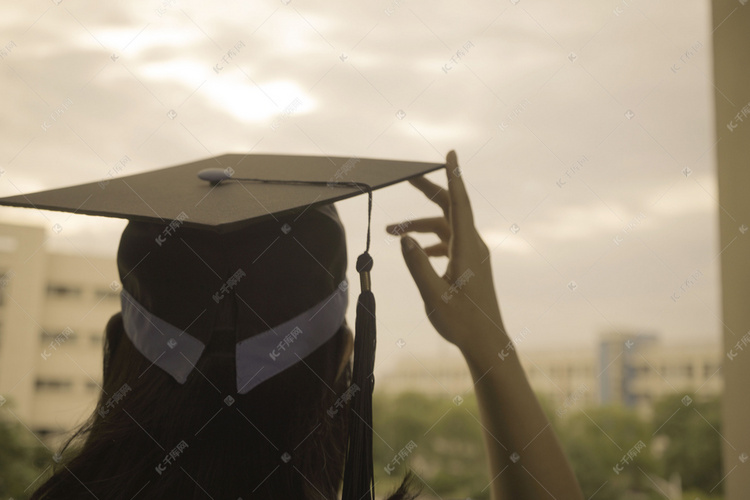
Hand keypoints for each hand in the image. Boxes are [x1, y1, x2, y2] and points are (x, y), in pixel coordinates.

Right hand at [386, 151, 506, 352]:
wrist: (486, 342)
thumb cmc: (461, 322)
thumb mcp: (433, 295)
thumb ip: (417, 264)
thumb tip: (405, 237)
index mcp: (467, 248)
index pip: (459, 203)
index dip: (454, 176)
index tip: (451, 154)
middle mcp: (473, 246)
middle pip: (451, 208)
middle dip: (430, 191)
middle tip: (410, 177)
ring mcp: (473, 254)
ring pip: (446, 227)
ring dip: (420, 225)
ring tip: (391, 230)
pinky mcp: (470, 264)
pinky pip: (449, 242)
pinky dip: (430, 241)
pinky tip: (414, 250)